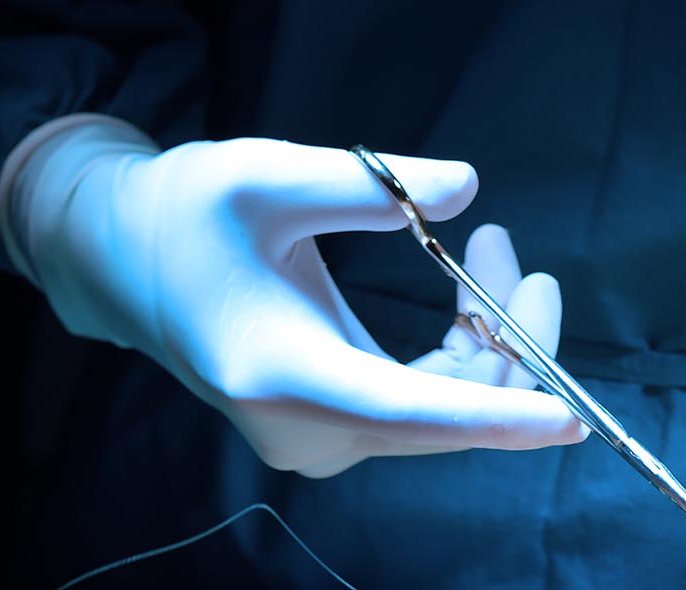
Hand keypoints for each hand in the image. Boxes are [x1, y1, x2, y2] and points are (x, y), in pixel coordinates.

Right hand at [2, 116, 585, 478]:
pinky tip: (470, 296)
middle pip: (444, 410)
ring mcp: (318, 437)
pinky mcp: (330, 426)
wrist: (118, 258)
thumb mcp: (270, 177)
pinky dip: (460, 353)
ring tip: (496, 252)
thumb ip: (371, 184)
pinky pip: (422, 403)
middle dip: (507, 338)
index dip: (497, 414)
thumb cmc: (187, 213)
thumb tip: (465, 187)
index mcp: (286, 374)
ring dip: (487, 339)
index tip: (567, 419)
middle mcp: (306, 428)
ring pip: (442, 408)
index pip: (413, 410)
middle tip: (517, 255)